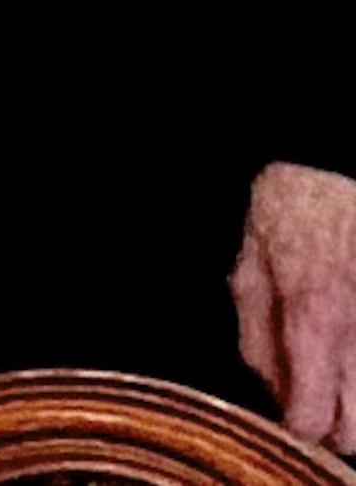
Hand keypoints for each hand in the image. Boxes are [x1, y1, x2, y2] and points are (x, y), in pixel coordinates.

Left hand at [235, 160, 355, 449]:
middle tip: (322, 406)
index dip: (298, 426)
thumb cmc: (293, 214)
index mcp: (314, 320)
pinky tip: (350, 350)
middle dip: (336, 427)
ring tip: (338, 371)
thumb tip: (271, 393)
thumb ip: (257, 338)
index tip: (295, 417)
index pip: (310, 419)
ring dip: (355, 398)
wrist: (340, 170)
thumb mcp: (251, 271)